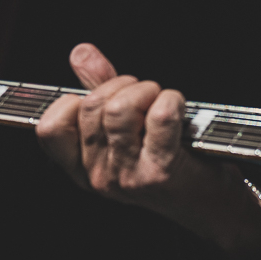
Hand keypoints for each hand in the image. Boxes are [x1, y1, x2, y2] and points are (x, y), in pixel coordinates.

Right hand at [35, 43, 260, 259]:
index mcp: (81, 168)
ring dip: (147, 90)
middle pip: (92, 106)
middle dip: (123, 85)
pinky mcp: (160, 172)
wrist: (211, 206)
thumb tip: (81, 53)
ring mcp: (127, 178)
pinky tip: (179, 109)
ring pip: (120, 109)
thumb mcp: (126, 130)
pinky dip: (173, 100)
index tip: (103, 98)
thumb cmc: (169, 162)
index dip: (75, 100)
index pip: (49, 128)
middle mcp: (98, 177)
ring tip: (161, 100)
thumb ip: (99, 89)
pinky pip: (160, 116)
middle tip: (146, 94)